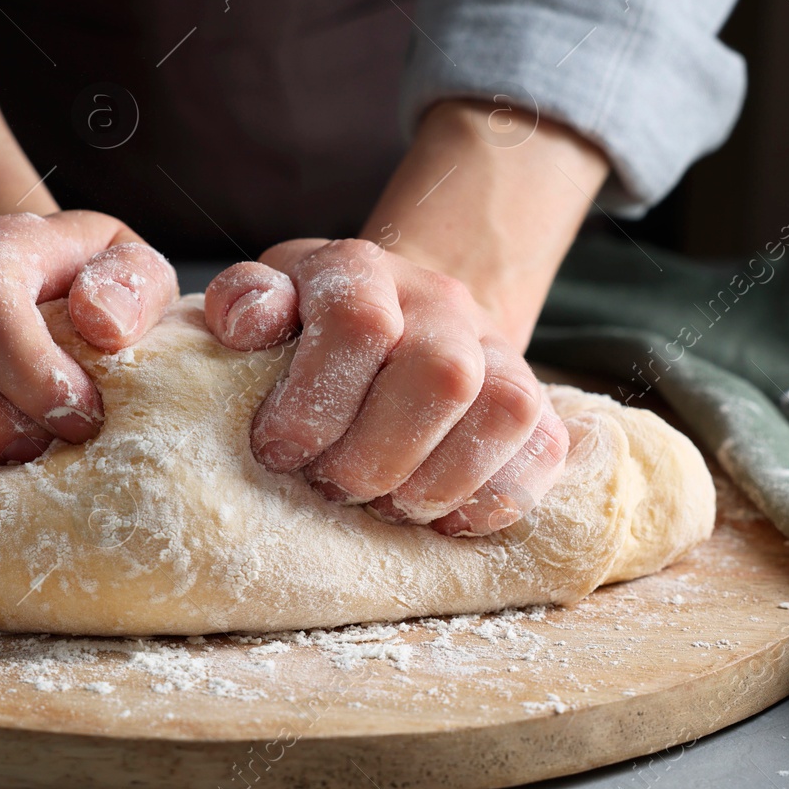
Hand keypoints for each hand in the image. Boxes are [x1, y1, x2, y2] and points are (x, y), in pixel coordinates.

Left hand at [203, 240, 570, 535]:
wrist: (401, 317)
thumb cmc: (314, 325)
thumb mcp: (270, 299)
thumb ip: (245, 302)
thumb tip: (245, 322)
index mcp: (364, 270)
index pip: (359, 325)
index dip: (316, 403)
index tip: (280, 450)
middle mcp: (442, 303)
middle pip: (441, 375)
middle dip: (377, 456)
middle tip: (333, 486)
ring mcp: (498, 349)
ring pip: (504, 411)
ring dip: (438, 482)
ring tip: (387, 505)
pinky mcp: (537, 401)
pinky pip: (544, 448)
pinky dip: (494, 498)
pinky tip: (443, 517)